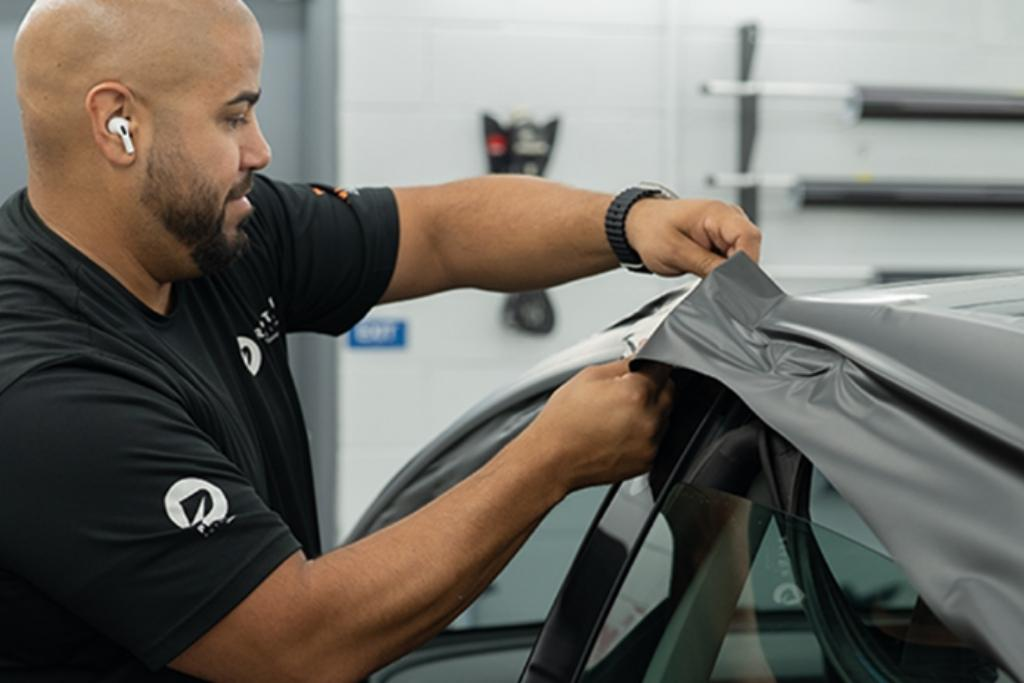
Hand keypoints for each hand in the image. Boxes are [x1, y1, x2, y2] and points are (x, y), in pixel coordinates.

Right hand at [522, 359, 674, 494]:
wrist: (552, 458)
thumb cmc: (563, 421)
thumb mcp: (590, 376)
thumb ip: (624, 362)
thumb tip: (643, 353)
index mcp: (636, 393)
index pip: (663, 367)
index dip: (653, 363)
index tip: (647, 364)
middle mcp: (648, 419)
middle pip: (669, 391)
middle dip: (653, 386)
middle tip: (624, 391)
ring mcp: (650, 443)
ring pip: (665, 416)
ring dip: (650, 410)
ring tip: (617, 414)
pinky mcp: (647, 461)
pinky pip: (656, 439)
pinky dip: (644, 432)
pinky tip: (619, 431)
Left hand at [626, 198, 761, 276]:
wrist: (640, 225)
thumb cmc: (651, 230)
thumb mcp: (675, 252)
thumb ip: (707, 266)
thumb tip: (731, 282)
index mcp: (717, 213)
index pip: (749, 237)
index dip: (746, 263)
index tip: (733, 282)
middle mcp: (728, 219)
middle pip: (750, 250)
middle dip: (736, 272)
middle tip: (715, 285)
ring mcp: (727, 231)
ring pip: (743, 259)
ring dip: (728, 273)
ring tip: (703, 276)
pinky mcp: (723, 243)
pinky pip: (732, 262)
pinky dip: (722, 273)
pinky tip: (706, 275)